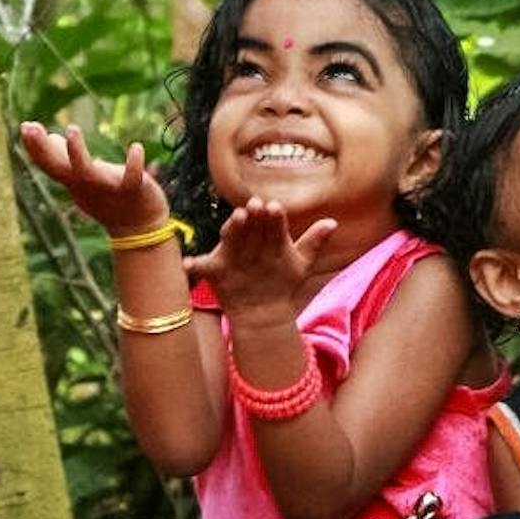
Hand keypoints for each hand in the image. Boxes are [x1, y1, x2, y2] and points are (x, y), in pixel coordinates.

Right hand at [20, 121, 166, 238]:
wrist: (137, 227)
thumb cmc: (109, 196)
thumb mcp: (83, 178)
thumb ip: (68, 160)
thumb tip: (53, 136)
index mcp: (74, 181)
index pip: (49, 165)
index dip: (35, 148)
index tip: (24, 126)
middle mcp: (86, 185)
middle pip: (58, 168)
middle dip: (42, 149)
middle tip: (28, 126)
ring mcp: (107, 188)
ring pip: (88, 172)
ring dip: (77, 153)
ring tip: (71, 129)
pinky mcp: (132, 190)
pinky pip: (131, 178)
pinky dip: (133, 164)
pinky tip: (136, 147)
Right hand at [191, 196, 336, 319]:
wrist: (264, 311)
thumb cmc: (283, 281)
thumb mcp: (300, 264)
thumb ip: (313, 243)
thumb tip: (333, 222)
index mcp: (267, 235)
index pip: (271, 222)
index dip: (272, 216)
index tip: (274, 207)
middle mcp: (247, 239)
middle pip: (250, 226)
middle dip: (252, 217)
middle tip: (254, 207)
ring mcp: (230, 253)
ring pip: (230, 238)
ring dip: (232, 229)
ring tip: (236, 220)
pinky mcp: (214, 269)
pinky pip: (201, 266)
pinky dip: (192, 265)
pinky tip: (186, 264)